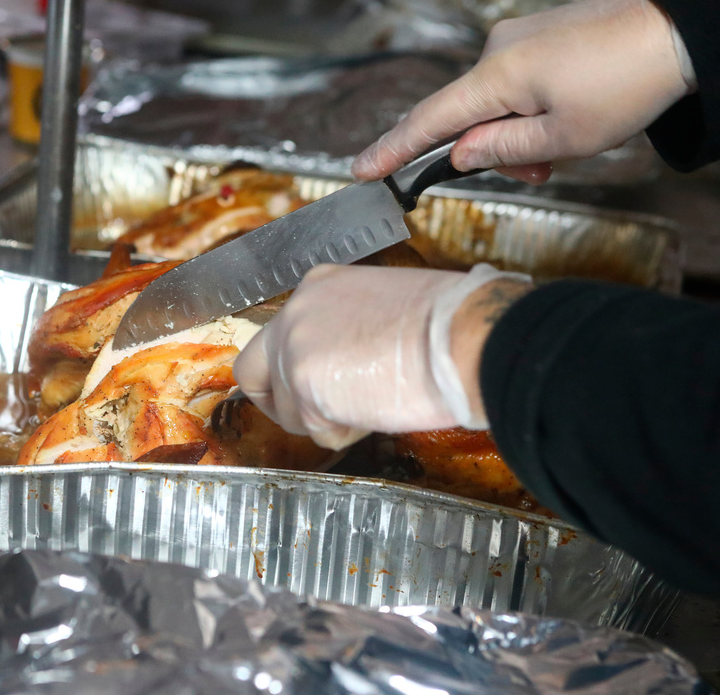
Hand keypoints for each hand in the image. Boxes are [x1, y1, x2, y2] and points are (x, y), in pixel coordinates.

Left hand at [232, 263, 530, 449]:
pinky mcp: (304, 386)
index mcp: (318, 286)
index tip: (320, 384)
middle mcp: (296, 312)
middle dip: (280, 402)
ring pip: (286, 410)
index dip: (297, 368)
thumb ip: (346, 329)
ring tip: (370, 407)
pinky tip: (374, 413)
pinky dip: (343, 434)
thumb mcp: (384, 306)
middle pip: (254, 370)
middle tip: (319, 414)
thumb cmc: (447, 324)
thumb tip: (342, 364)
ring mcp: (294, 348)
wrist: (465, 335)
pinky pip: (315, 430)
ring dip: (324, 421)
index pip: (281, 335)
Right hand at [351, 0, 694, 183]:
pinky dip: (529, 114)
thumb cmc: (626, 85)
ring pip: (495, 104)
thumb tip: (461, 154)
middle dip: (488, 153)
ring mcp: (518, 40)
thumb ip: (502, 150)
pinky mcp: (539, 37)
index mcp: (497, 77)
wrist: (677, 30)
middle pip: (466, 116)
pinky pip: (515, 85)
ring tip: (560, 154)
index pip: (429, 121)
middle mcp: (497, 51)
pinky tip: (563, 125)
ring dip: (516, 137)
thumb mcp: (563, 138)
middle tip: (534, 175)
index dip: (394, 150)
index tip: (362, 169)